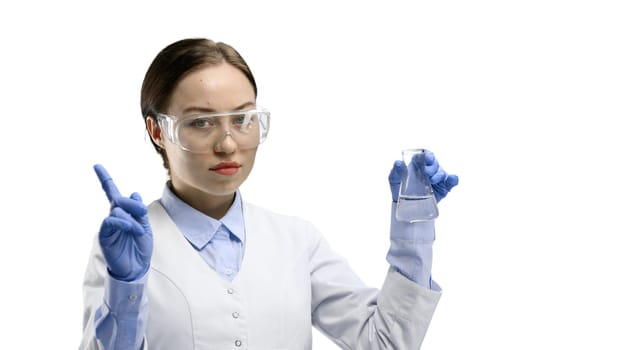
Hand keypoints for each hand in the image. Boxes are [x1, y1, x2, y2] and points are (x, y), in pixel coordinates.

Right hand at [94, 164, 152, 281]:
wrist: (136, 268)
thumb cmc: (140, 249)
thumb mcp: (145, 227)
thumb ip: (139, 212)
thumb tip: (135, 193)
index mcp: (124, 213)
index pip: (112, 193)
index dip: (105, 179)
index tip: (96, 165)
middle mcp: (114, 217)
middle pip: (119, 200)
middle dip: (132, 204)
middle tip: (142, 213)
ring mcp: (109, 226)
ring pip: (117, 210)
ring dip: (131, 219)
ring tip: (139, 231)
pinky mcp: (105, 235)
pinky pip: (111, 221)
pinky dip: (123, 223)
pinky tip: (132, 230)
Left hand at [388, 150, 458, 202]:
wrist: (404, 206)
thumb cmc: (399, 188)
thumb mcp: (394, 180)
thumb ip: (395, 171)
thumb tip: (398, 163)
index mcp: (418, 164)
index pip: (425, 156)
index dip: (428, 156)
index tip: (427, 159)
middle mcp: (429, 170)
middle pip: (434, 163)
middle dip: (432, 167)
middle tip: (426, 173)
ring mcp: (436, 179)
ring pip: (441, 172)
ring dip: (438, 175)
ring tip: (432, 181)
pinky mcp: (442, 188)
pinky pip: (450, 182)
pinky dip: (453, 180)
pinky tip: (452, 179)